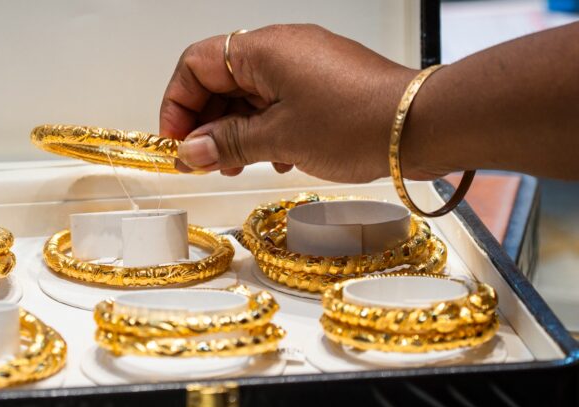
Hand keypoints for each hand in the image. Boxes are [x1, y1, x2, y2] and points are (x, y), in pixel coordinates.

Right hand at [159, 24, 430, 181]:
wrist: (421, 126)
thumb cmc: (358, 122)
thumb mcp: (280, 138)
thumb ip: (228, 143)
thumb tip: (192, 151)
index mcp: (262, 49)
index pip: (196, 64)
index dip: (179, 104)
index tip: (178, 141)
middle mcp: (281, 49)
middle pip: (221, 79)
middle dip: (207, 122)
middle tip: (205, 160)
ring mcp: (305, 65)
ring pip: (250, 94)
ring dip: (236, 130)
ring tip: (238, 164)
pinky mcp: (323, 84)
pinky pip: (279, 102)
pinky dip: (267, 129)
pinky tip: (276, 158)